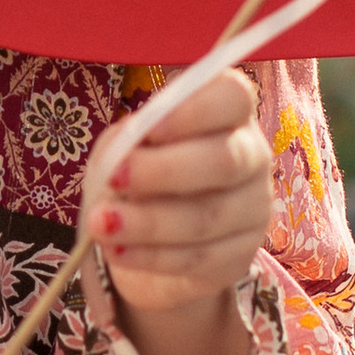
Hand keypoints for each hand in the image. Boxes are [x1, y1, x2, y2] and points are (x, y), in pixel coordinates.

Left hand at [81, 67, 273, 317]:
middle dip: (164, 171)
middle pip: (225, 160)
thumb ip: (129, 140)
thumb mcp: (126, 145)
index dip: (195, 111)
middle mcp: (251, 156)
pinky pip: (199, 258)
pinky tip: (118, 251)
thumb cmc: (141, 172)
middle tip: (114, 179)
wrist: (153, 237)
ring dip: (148, 222)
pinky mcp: (241, 254)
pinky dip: (152, 256)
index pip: (233, 97)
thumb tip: (129, 152)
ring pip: (208, 216)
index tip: (152, 128)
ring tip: (101, 225)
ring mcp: (253, 209)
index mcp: (227, 113)